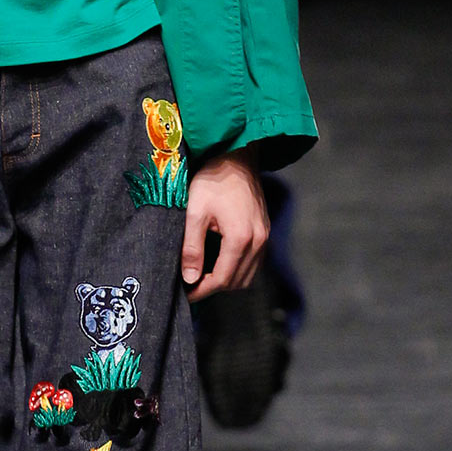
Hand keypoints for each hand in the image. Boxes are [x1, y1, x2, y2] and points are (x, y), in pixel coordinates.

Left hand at [181, 153, 268, 301]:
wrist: (236, 156)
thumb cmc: (212, 180)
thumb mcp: (195, 212)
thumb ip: (192, 247)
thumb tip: (189, 278)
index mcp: (240, 238)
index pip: (222, 279)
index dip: (202, 290)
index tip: (186, 294)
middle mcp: (258, 241)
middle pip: (237, 282)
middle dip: (213, 287)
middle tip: (191, 284)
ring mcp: (265, 236)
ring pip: (248, 275)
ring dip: (226, 280)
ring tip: (203, 275)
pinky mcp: (265, 231)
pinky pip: (254, 262)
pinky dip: (238, 268)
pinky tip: (220, 261)